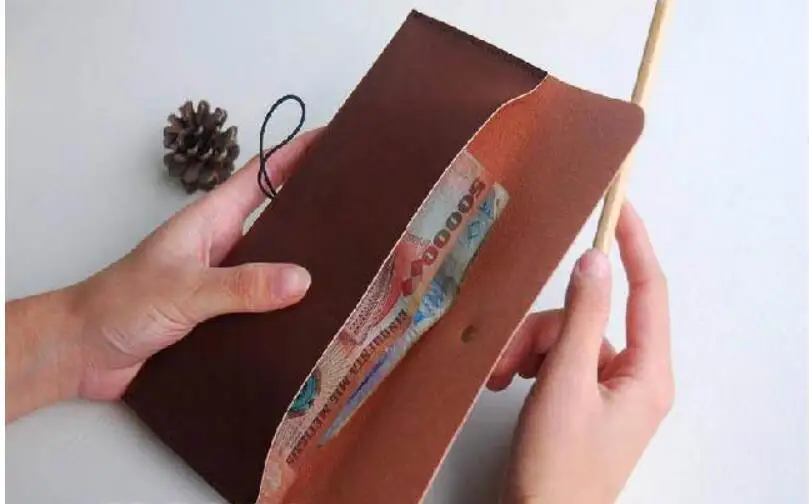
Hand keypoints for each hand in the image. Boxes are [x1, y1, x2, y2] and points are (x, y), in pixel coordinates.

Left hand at [6, 128, 320, 419]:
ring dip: (304, 270)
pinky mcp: (220, 318)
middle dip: (314, 212)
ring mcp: (222, 283)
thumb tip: (302, 280)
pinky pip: (263, 309)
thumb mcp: (184, 289)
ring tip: (351, 270)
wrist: (81, 353)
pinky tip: (314, 323)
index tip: (333, 141)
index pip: (261, 177)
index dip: (295, 154)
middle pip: (277, 221)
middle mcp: (222, 248)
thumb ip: (241, 286)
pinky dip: (287, 312)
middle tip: (359, 211)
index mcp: (211, 222)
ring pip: (274, 268)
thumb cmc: (120, 304)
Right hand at [488, 203, 672, 503]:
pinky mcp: (581, 401)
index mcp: (646, 373)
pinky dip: (528, 365)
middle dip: (544, 328)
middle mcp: (632, 377)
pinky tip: (505, 384)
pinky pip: (556, 361)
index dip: (635, 244)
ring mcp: (606, 390)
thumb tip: (594, 260)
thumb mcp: (567, 384)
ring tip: (500, 377)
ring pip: (566, 338)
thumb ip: (581, 318)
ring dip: (528, 349)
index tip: (618, 206)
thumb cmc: (558, 465)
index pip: (648, 290)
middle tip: (510, 355)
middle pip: (590, 318)